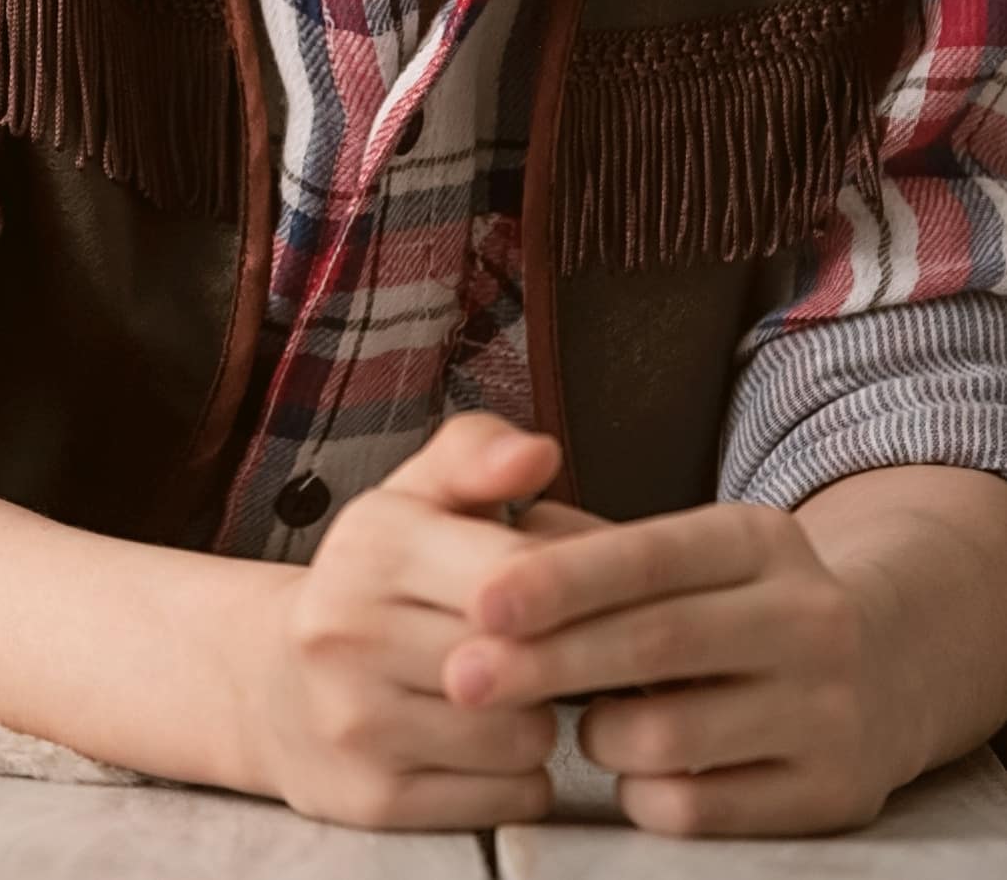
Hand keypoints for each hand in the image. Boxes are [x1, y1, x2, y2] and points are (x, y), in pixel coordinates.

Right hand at [245, 413, 567, 826]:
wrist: (267, 685)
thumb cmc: (370, 586)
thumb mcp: (408, 503)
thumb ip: (475, 458)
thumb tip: (541, 451)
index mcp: (368, 544)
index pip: (516, 575)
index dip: (569, 591)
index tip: (581, 596)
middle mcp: (349, 630)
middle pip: (526, 661)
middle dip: (554, 658)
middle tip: (543, 649)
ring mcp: (356, 721)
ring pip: (525, 737)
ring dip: (536, 723)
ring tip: (504, 698)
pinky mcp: (374, 799)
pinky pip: (508, 800)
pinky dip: (516, 779)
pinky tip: (481, 749)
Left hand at [448, 500, 899, 835]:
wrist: (880, 670)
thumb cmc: (723, 602)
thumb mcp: (679, 547)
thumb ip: (582, 538)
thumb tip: (488, 535)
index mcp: (759, 539)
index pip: (645, 557)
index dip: (557, 580)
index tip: (478, 604)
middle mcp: (810, 619)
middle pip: (656, 643)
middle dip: (547, 661)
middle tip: (464, 677)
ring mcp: (831, 711)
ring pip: (673, 734)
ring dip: (596, 733)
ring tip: (575, 723)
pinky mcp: (835, 794)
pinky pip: (702, 807)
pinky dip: (641, 791)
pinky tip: (631, 770)